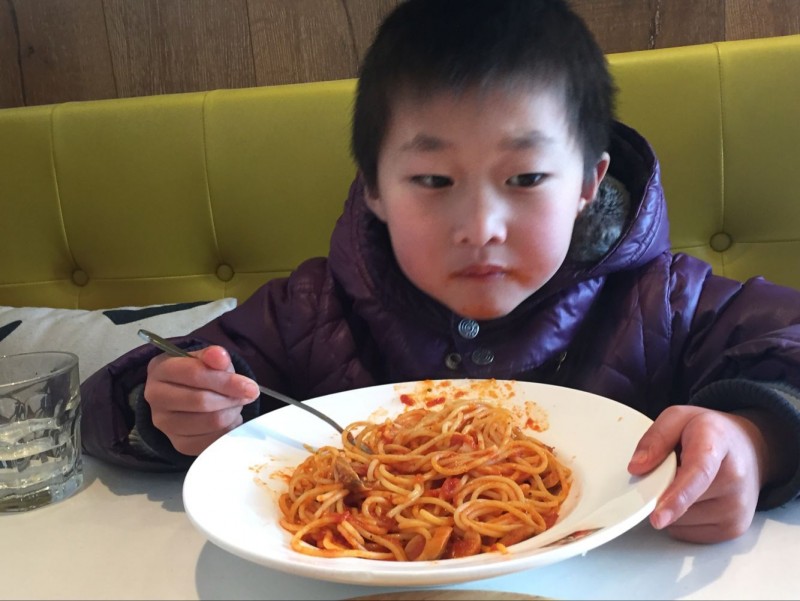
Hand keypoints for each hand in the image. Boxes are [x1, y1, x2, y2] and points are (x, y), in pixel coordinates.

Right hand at [143, 345, 259, 455]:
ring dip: (232, 413)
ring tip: (235, 404)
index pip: (195, 375)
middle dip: (232, 398)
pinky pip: (213, 440)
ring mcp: (165, 423)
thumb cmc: (198, 374)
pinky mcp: (179, 443)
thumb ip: (213, 356)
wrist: (187, 394)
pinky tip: (229, 419)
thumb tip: (220, 356)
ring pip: (210, 422)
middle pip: (202, 401)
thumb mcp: (206, 359)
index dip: (226, 381)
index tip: (251, 387)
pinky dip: (228, 429)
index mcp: (160, 369)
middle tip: (247, 395)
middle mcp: (156, 397)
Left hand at [627, 405, 771, 542]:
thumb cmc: (711, 433)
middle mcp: (735, 479)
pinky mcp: (734, 528)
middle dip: (664, 490)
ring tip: (688, 481)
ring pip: (681, 521)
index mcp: (717, 444)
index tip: (658, 517)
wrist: (750, 449)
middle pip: (682, 501)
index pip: (698, 474)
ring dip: (673, 505)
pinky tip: (695, 498)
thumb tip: (636, 468)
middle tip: (675, 468)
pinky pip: (689, 532)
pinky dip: (682, 518)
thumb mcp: (678, 417)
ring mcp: (738, 508)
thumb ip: (655, 438)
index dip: (677, 497)